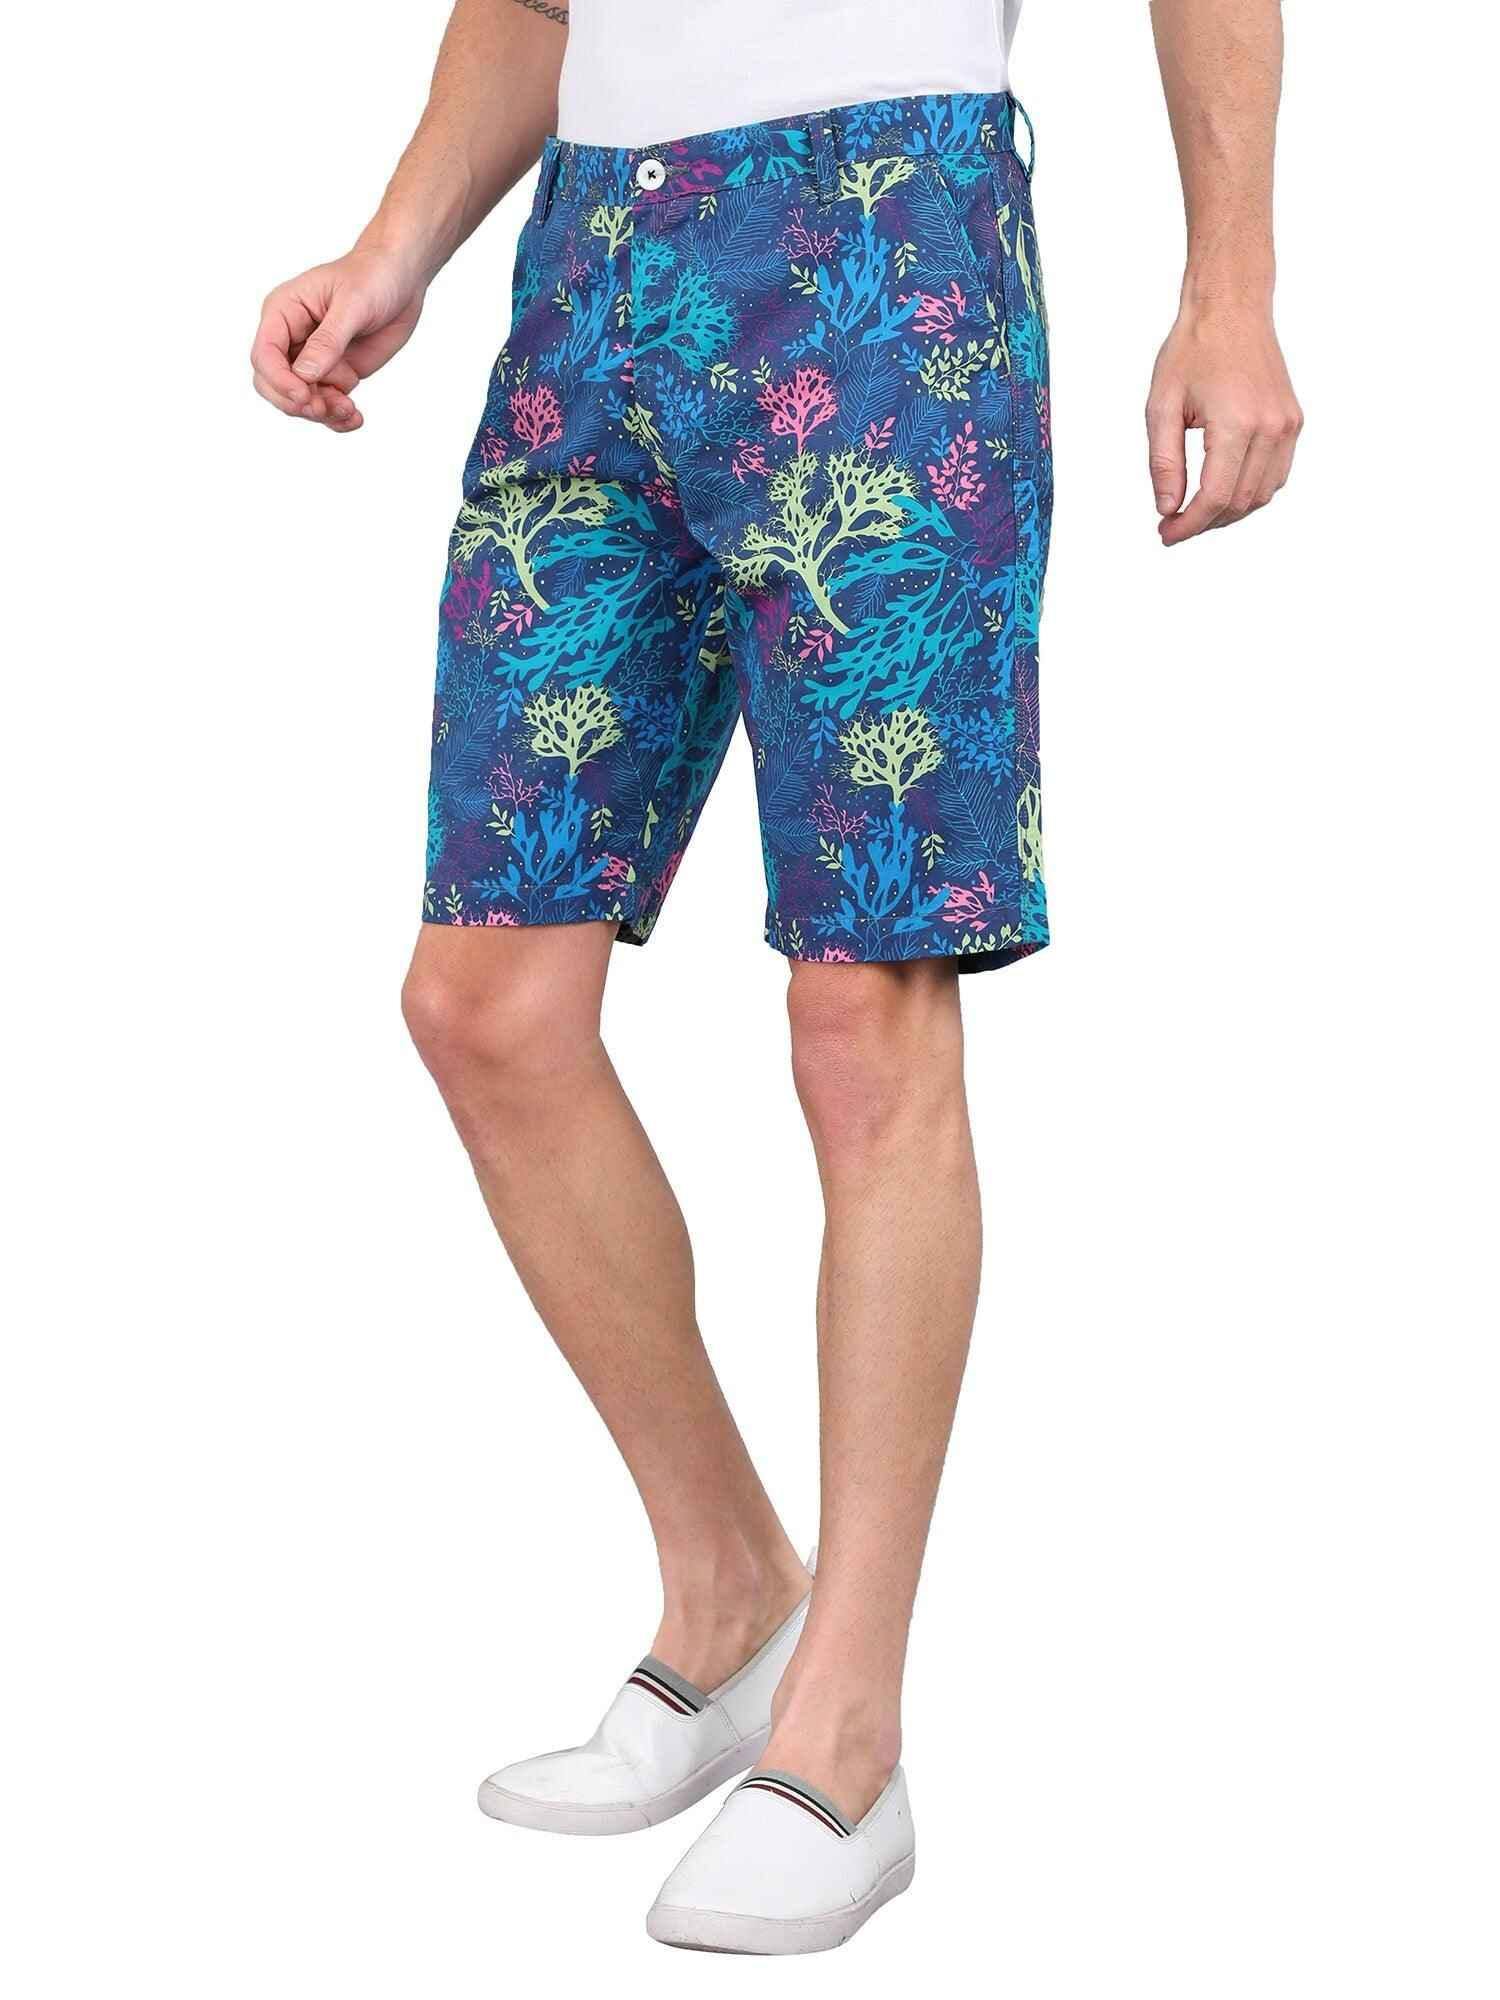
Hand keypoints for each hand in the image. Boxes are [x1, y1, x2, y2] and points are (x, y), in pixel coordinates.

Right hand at [251, 246, 426, 432]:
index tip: (305, 396)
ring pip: (300, 400)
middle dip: (297, 402)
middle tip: (325, 409)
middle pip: (273, 384)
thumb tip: (304, 374)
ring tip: (350, 411)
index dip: (279, 381)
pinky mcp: (334, 373)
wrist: (400, 280)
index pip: (265, 355)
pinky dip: (337, 418)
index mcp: (283, 312)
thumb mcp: (352, 305)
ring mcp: (312, 359)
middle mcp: (291, 338)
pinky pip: (326, 404)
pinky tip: (355, 418)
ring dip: (322, 412)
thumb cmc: (372, 278)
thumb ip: (328, 341)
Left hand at [1146, 301, 1302, 544]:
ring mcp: (1288, 425)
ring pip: (1261, 495)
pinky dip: (1250, 492)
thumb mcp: (1162, 407)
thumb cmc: (1193, 349)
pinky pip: (1275, 475)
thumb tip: (1168, 508)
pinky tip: (1223, 490)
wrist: (1232, 308)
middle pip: (1239, 502)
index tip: (1165, 534)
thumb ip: (1164, 463)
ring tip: (1196, 511)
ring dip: (1228, 513)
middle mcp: (1270, 427)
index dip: (1188, 525)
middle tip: (1173, 525)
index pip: (1215, 497)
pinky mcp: (1294, 422)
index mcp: (1236, 422)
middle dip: (1204, 523)